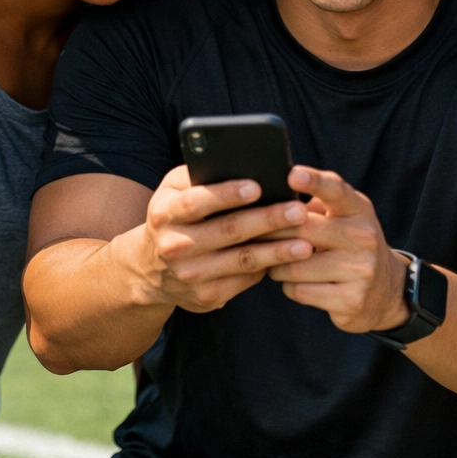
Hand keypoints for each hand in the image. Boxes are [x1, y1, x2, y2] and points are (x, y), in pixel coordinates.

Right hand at [129, 165, 311, 312]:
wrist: (150, 270)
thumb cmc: (174, 217)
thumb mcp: (172, 192)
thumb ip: (199, 175)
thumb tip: (239, 161)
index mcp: (165, 213)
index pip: (196, 201)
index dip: (226, 194)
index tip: (257, 186)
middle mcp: (175, 246)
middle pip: (228, 231)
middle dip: (267, 219)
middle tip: (298, 210)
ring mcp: (191, 275)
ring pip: (242, 260)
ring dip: (277, 251)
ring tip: (306, 242)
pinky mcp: (207, 297)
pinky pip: (245, 280)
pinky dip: (270, 267)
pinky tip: (291, 258)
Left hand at [268, 166, 409, 333]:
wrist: (385, 289)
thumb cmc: (351, 244)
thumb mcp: (344, 216)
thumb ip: (315, 203)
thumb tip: (273, 198)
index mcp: (359, 209)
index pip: (336, 190)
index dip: (314, 181)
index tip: (292, 174)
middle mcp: (364, 237)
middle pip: (303, 230)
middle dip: (272, 233)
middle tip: (254, 234)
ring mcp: (360, 270)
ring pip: (295, 266)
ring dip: (277, 265)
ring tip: (277, 262)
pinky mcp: (351, 300)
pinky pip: (300, 290)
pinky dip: (289, 286)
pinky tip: (297, 281)